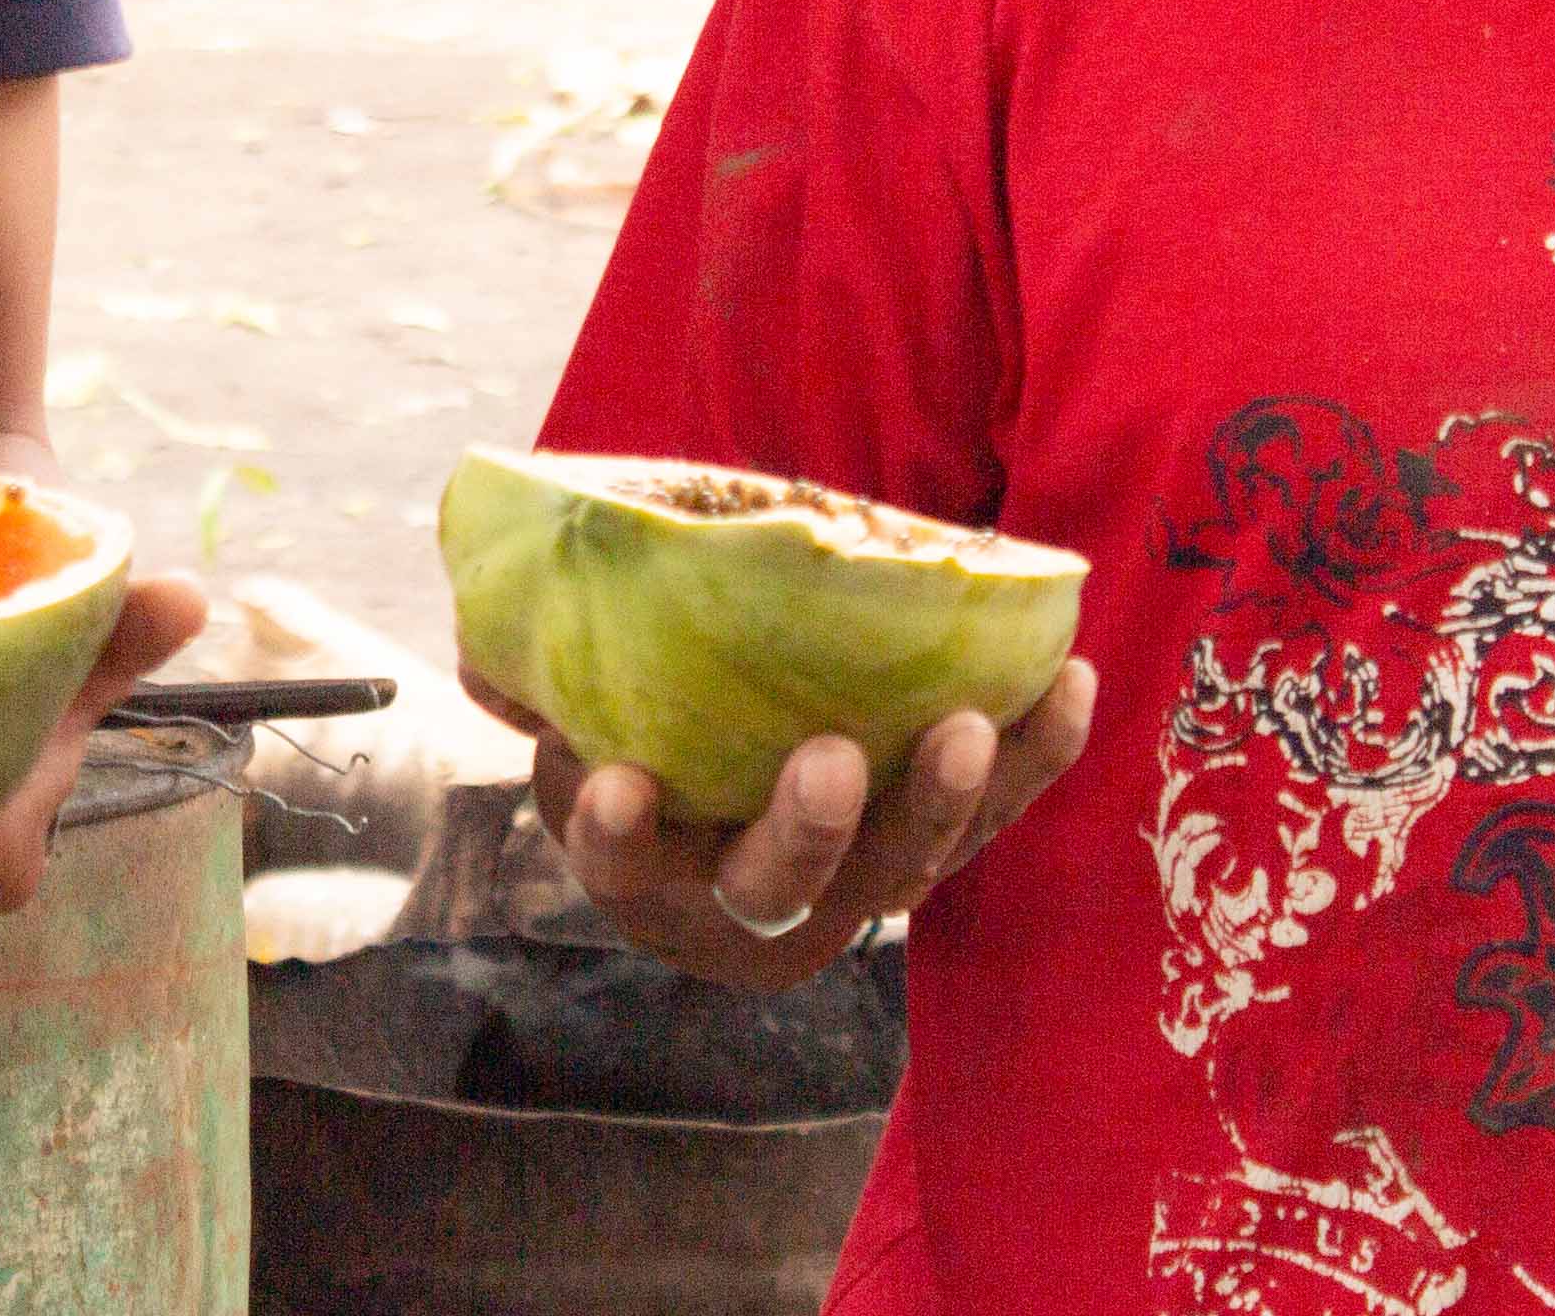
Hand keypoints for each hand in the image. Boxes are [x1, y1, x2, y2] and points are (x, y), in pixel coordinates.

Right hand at [477, 658, 1098, 990]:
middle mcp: (754, 899)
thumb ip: (535, 683)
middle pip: (781, 887)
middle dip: (808, 831)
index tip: (615, 789)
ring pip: (903, 868)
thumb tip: (485, 654)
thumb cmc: (639, 726)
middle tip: (829, 761)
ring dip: (941, 800)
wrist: (731, 770)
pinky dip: (1035, 757)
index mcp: (651, 867)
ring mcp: (853, 883)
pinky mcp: (934, 843)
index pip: (629, 867)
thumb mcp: (572, 715)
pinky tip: (1069, 682)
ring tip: (971, 726)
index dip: (622, 836)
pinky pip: (994, 815)